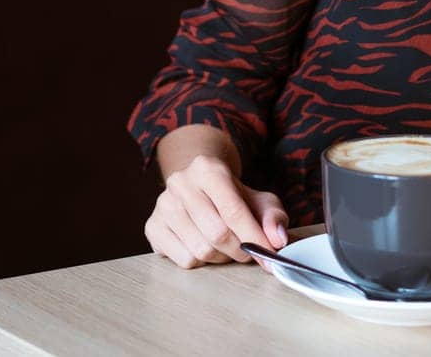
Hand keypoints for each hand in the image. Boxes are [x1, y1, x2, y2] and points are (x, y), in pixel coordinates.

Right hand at [143, 154, 289, 267]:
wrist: (199, 188)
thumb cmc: (233, 197)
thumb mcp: (259, 200)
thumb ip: (273, 217)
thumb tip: (278, 240)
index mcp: (207, 168)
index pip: (233, 210)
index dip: (254, 237)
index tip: (268, 256)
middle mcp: (180, 183)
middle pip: (217, 234)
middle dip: (239, 249)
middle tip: (247, 251)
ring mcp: (162, 205)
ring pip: (200, 250)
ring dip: (221, 257)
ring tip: (225, 246)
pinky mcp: (152, 227)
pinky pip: (183, 260)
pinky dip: (200, 262)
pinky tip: (203, 246)